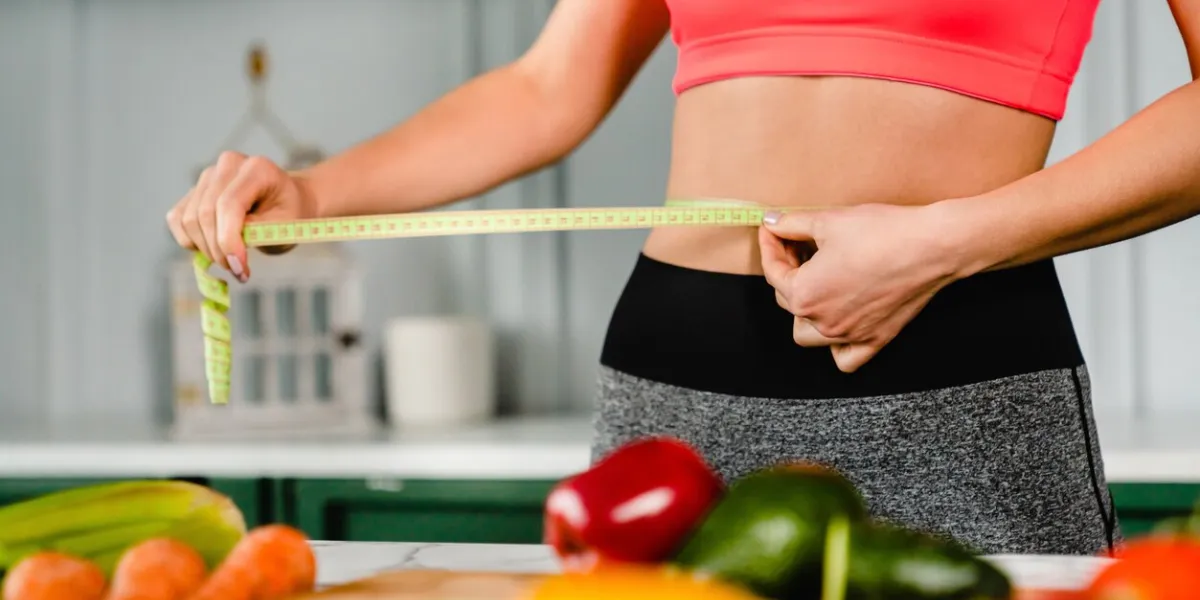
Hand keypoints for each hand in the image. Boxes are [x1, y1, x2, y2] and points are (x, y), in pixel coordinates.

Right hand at [165, 151, 319, 281]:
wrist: (284, 201)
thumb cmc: (288, 213)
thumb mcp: (285, 226)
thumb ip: (257, 233)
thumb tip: (226, 249)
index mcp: (256, 168)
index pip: (229, 204)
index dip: (228, 240)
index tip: (239, 268)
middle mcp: (227, 165)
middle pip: (206, 214)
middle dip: (219, 250)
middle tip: (238, 270)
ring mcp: (207, 176)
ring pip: (189, 220)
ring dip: (207, 250)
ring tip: (231, 261)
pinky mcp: (193, 191)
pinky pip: (177, 220)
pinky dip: (191, 242)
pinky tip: (213, 249)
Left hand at [758, 203, 964, 372]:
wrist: (931, 246)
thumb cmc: (881, 233)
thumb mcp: (828, 221)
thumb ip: (791, 224)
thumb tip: (771, 222)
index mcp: (804, 294)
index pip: (773, 272)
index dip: (770, 246)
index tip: (773, 230)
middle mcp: (823, 322)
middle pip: (788, 300)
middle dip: (788, 271)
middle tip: (798, 245)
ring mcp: (849, 335)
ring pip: (808, 334)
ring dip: (804, 311)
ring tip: (815, 282)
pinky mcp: (875, 339)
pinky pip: (845, 357)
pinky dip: (836, 346)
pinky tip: (839, 321)